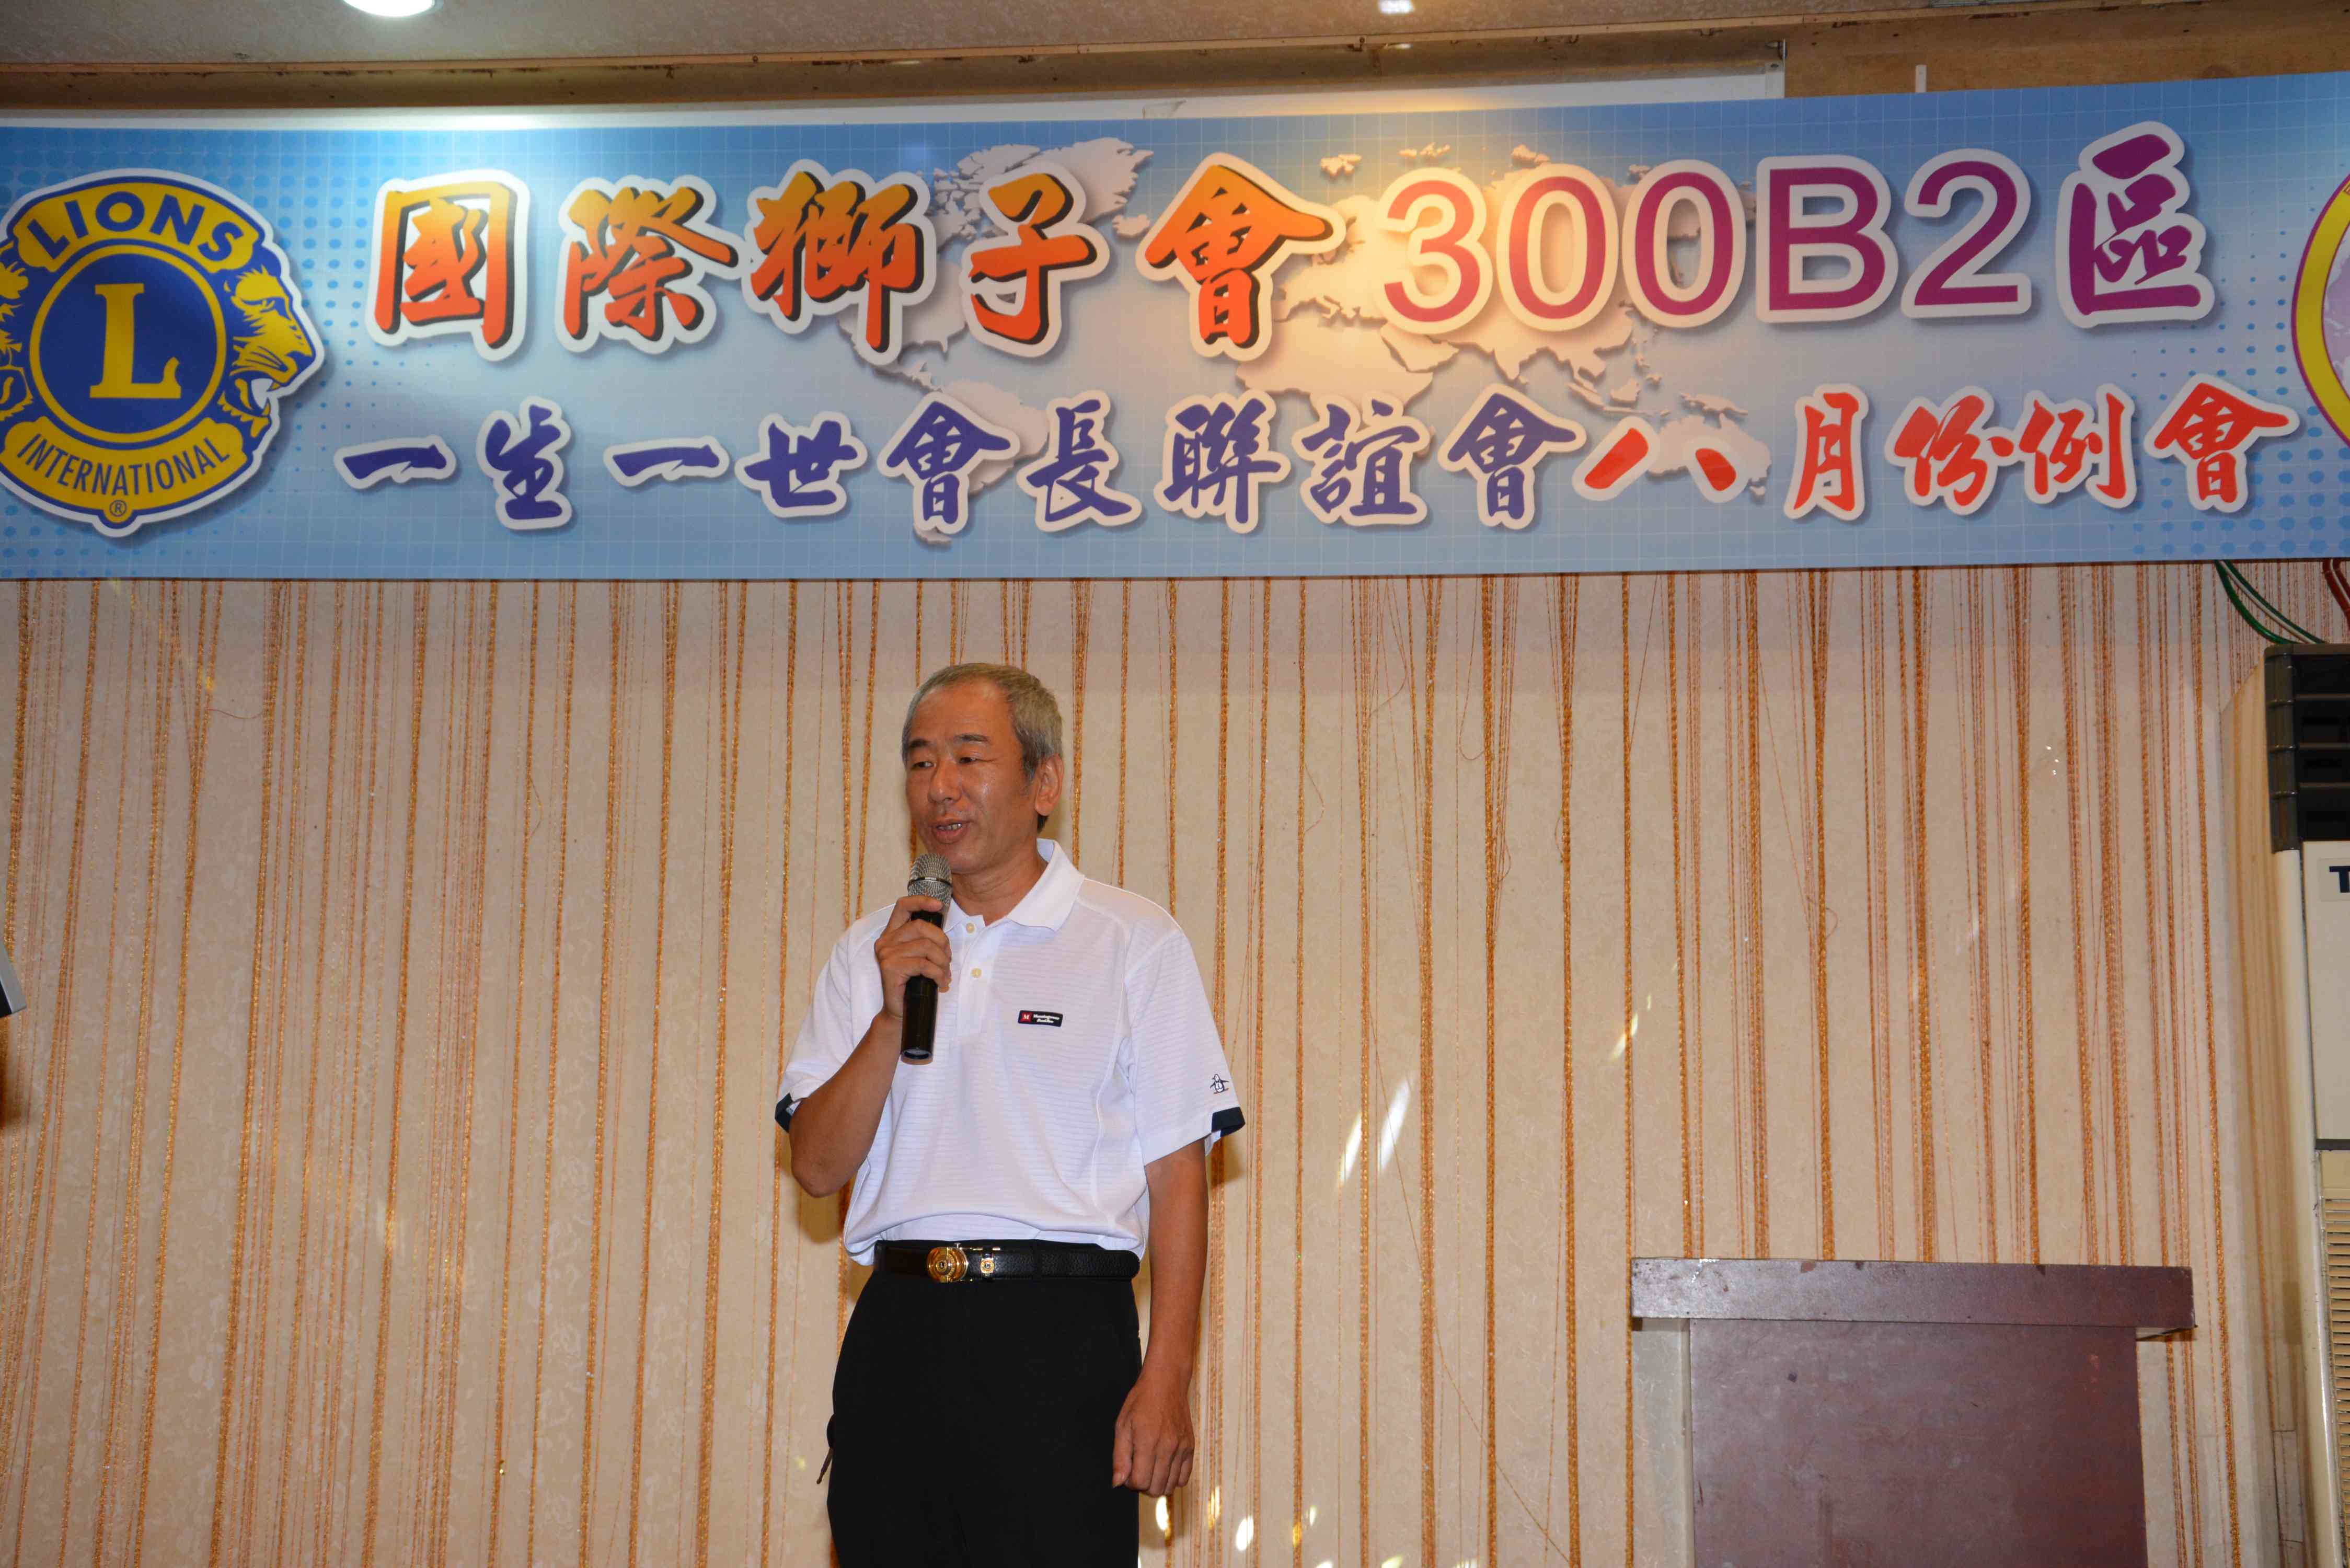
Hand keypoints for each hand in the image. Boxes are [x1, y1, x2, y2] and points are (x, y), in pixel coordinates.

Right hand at [872, 895, 948, 1020]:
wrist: (899, 1011)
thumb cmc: (913, 983)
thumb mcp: (919, 956)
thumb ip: (925, 940)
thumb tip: (943, 931)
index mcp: (892, 933)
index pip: (903, 906)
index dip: (921, 901)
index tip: (939, 906)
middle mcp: (886, 941)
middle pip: (920, 926)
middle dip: (941, 941)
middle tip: (947, 959)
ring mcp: (886, 954)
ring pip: (925, 946)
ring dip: (942, 961)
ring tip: (945, 974)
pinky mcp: (890, 968)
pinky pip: (923, 964)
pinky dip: (938, 973)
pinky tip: (940, 982)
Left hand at [1111, 1365, 1193, 1496]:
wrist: (1166, 1383)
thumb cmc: (1141, 1401)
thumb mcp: (1122, 1425)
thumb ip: (1119, 1457)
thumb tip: (1118, 1482)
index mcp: (1147, 1441)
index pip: (1140, 1482)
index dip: (1130, 1483)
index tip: (1128, 1472)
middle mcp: (1167, 1447)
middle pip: (1156, 1488)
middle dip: (1143, 1485)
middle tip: (1138, 1470)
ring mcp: (1181, 1448)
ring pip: (1170, 1486)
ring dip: (1158, 1484)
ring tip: (1150, 1469)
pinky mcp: (1190, 1447)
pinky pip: (1184, 1477)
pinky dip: (1173, 1479)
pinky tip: (1164, 1468)